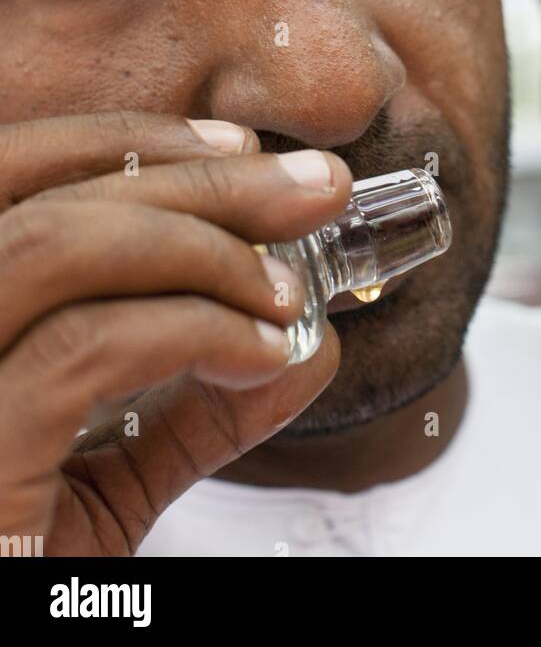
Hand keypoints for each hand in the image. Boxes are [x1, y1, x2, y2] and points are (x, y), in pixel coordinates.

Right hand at [0, 112, 351, 555]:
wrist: (7, 633)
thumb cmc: (18, 577)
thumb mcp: (96, 490)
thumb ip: (184, 409)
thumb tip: (300, 342)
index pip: (9, 176)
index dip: (122, 143)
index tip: (233, 151)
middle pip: (49, 202)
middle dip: (197, 180)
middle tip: (311, 188)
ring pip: (61, 247)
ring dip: (204, 244)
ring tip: (290, 282)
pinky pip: (91, 347)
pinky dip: (200, 329)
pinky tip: (266, 351)